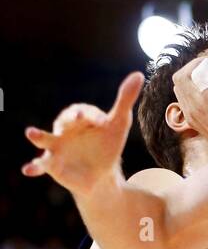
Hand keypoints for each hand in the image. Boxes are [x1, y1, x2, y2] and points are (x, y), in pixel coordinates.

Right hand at [22, 72, 142, 195]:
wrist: (102, 174)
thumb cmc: (108, 144)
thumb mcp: (119, 123)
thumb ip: (125, 100)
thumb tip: (139, 74)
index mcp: (80, 118)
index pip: (82, 111)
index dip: (91, 115)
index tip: (102, 122)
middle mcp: (64, 130)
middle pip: (63, 120)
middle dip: (69, 119)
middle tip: (77, 117)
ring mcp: (56, 147)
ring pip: (44, 139)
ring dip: (37, 136)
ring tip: (30, 133)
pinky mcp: (52, 165)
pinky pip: (40, 165)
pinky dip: (34, 167)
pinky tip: (27, 169)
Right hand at [172, 56, 207, 150]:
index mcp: (190, 117)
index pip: (179, 90)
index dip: (190, 77)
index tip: (205, 71)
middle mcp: (189, 110)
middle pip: (177, 80)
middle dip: (191, 66)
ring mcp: (195, 103)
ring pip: (182, 74)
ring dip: (198, 62)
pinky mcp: (206, 96)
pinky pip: (196, 71)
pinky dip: (205, 61)